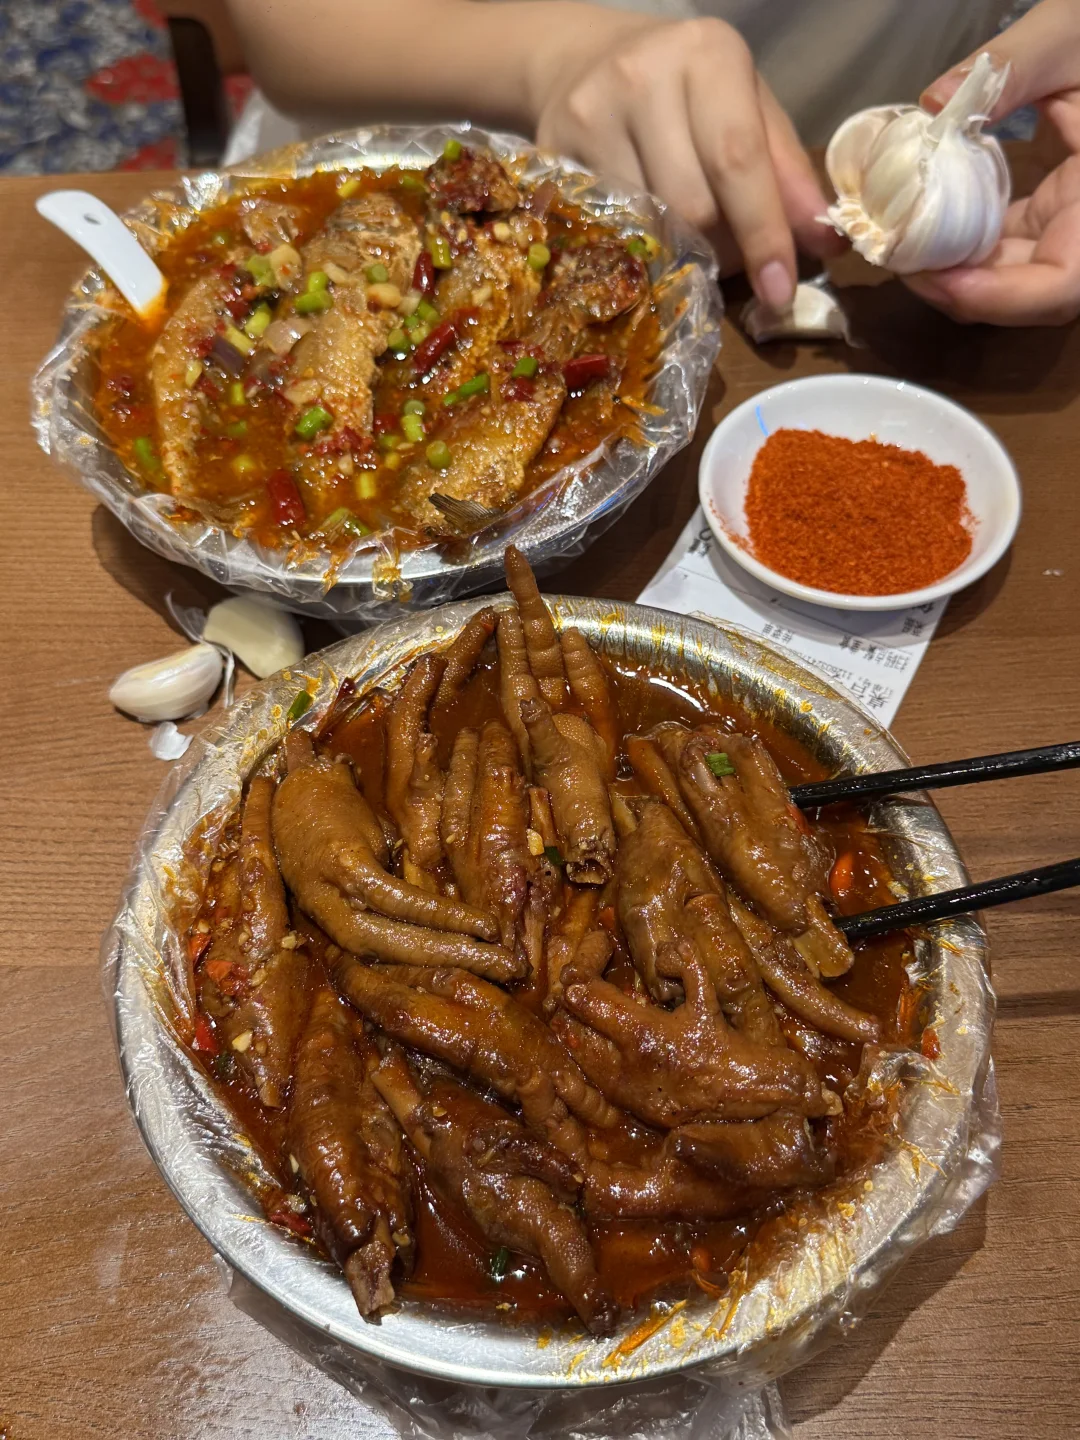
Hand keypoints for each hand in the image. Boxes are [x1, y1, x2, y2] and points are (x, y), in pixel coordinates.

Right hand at [528, 15, 842, 308]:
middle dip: (722, 249)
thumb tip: (827, 242)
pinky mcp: (554, 151)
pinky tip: (645, 233)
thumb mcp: (748, 110)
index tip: (779, 291)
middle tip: (729, 255)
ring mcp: (592, 114)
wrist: (583, 61)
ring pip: (649, 226)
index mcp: (708, 56)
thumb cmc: (685, 91)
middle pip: (692, 205)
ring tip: (688, 239)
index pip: (738, 160)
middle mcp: (646, 77)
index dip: (762, 234)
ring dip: (681, 253)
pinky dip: (637, 247)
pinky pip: (607, 229)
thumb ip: (788, 174)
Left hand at [907, 0, 1079, 324]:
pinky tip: (924, 225)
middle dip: (961, 291)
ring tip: (903, 247)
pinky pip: (1007, 250)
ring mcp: (1072, 229)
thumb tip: (936, 101)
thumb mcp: (1070, 38)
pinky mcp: (1052, 218)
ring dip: (956, 273)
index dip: (998, 297)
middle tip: (900, 262)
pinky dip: (965, 246)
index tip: (936, 277)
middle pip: (1028, 298)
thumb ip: (1015, 67)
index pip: (1061, 286)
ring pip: (1013, 281)